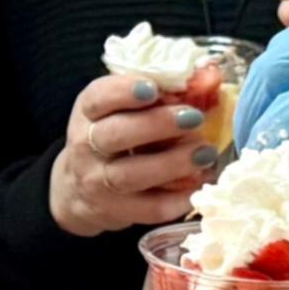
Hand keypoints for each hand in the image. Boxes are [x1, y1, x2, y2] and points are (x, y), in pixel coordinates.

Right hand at [50, 70, 214, 238]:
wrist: (78, 189)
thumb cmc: (113, 136)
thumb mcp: (122, 109)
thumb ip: (158, 93)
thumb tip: (210, 77)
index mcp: (88, 112)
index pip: (98, 98)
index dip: (124, 92)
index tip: (153, 88)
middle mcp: (86, 146)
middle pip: (116, 135)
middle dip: (157, 125)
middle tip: (195, 118)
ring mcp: (98, 182)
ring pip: (131, 174)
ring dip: (172, 164)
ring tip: (205, 153)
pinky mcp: (116, 212)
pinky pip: (148, 209)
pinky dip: (177, 199)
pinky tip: (199, 184)